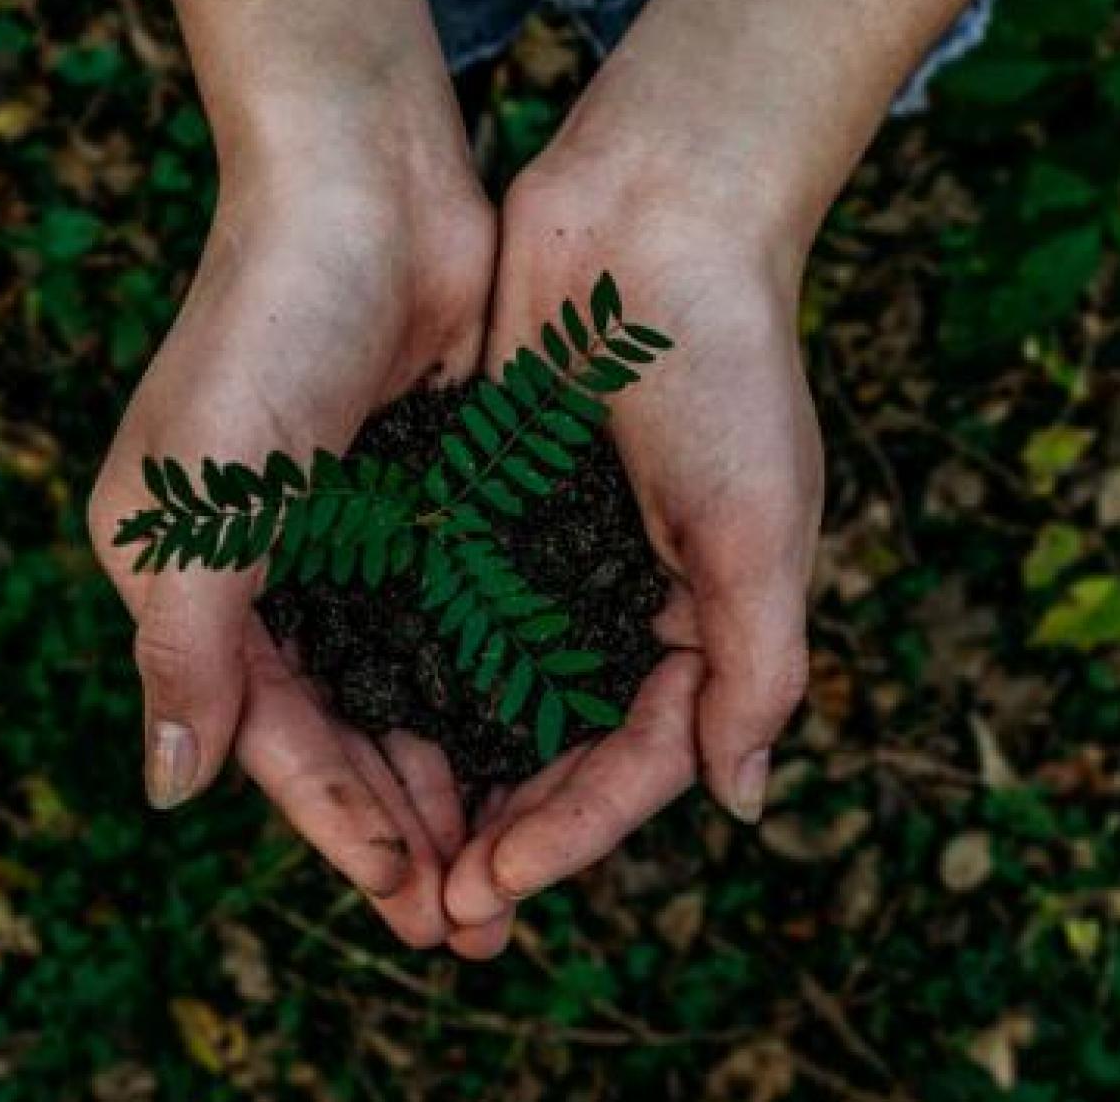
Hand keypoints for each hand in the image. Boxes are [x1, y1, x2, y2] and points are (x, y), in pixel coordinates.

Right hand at [87, 155, 497, 946]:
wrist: (365, 184)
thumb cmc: (265, 329)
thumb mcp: (200, 501)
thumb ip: (185, 649)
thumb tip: (170, 791)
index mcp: (190, 578)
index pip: (268, 733)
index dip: (336, 820)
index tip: (409, 895)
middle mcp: (266, 570)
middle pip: (341, 728)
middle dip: (403, 823)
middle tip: (474, 917)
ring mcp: (350, 536)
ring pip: (405, 687)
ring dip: (452, 771)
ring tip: (513, 857)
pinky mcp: (424, 499)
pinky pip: (456, 620)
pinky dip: (488, 684)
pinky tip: (538, 742)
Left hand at [443, 146, 823, 945]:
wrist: (655, 212)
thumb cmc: (727, 365)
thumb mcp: (761, 526)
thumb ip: (756, 666)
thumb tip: (740, 803)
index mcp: (700, 621)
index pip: (635, 763)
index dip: (571, 833)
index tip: (494, 883)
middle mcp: (620, 602)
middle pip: (556, 751)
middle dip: (503, 830)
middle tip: (435, 907)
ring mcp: (548, 557)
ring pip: (490, 696)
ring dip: (449, 773)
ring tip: (392, 847)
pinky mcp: (483, 504)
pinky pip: (442, 609)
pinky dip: (409, 669)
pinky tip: (358, 722)